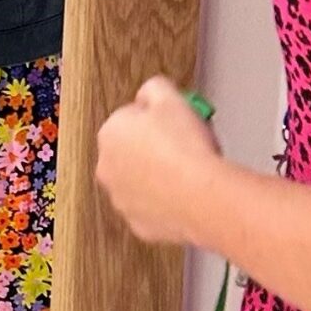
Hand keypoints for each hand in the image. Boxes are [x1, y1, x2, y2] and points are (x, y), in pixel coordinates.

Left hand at [95, 76, 225, 247]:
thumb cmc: (186, 149)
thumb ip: (153, 87)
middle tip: (184, 145)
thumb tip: (149, 92)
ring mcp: (121, 199)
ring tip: (188, 171)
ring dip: (158, 175)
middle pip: (132, 151)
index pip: (129, 118)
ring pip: (140, 181)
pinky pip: (152, 207)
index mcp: (109, 134)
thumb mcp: (170, 96)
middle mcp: (107, 168)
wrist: (203, 196)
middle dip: (154, 147)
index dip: (157, 118)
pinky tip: (186, 193)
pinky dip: (166, 202)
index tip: (175, 121)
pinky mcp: (138, 224)